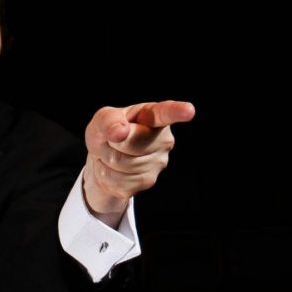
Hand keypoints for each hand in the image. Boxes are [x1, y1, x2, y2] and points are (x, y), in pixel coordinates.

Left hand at [83, 100, 194, 224]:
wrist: (103, 160)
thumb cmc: (107, 133)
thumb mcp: (102, 119)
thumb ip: (108, 120)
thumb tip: (120, 132)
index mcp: (153, 116)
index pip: (166, 113)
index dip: (177, 111)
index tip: (188, 110)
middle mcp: (163, 139)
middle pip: (131, 142)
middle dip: (111, 143)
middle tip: (111, 140)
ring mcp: (159, 162)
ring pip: (121, 162)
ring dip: (107, 159)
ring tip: (112, 154)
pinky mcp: (149, 181)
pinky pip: (118, 179)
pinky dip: (106, 174)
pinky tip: (114, 169)